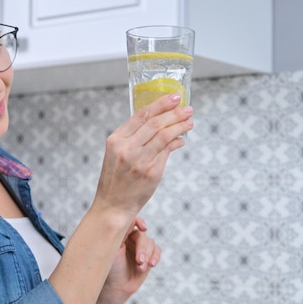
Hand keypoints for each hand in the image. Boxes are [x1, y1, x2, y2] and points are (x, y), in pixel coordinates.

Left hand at [85, 216, 160, 303]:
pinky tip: (151, 264)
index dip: (138, 222)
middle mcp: (130, 238)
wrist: (114, 289)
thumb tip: (130, 220)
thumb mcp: (113, 250)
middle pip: (142, 235)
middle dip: (142, 248)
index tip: (142, 228)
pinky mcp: (148, 257)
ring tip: (140, 267)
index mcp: (119, 234)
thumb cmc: (109, 270)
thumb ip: (121, 235)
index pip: (131, 221)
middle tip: (139, 260)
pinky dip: (155, 256)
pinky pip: (157, 251)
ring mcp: (139, 247)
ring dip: (148, 255)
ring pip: (151, 243)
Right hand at [92, 94, 192, 224]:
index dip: (160, 104)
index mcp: (116, 140)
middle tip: (187, 108)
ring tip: (189, 121)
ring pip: (165, 135)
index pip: (141, 115)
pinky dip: (176, 142)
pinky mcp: (152, 172)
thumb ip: (134, 137)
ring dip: (180, 126)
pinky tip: (181, 139)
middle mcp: (127, 148)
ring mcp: (140, 161)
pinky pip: (167, 152)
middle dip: (174, 113)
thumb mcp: (116, 153)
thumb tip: (159, 122)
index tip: (173, 97)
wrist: (113, 205)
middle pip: (155, 123)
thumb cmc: (115, 179)